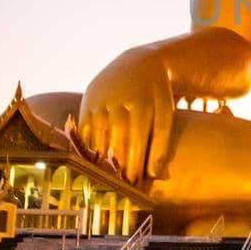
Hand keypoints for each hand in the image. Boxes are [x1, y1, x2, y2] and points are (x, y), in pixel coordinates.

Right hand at [78, 45, 174, 185]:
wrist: (139, 62)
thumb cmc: (157, 95)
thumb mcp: (166, 113)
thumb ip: (161, 143)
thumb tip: (154, 174)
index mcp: (141, 107)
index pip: (135, 146)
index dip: (133, 168)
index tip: (134, 186)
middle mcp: (118, 103)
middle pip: (114, 145)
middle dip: (117, 168)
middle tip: (119, 187)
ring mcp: (100, 101)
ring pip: (97, 139)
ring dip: (100, 160)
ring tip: (106, 177)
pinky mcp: (87, 100)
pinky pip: (84, 129)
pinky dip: (87, 146)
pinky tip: (93, 159)